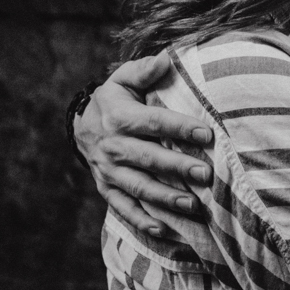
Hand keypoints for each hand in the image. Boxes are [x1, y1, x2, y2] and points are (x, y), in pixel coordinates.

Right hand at [71, 52, 217, 235]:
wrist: (82, 125)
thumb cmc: (116, 99)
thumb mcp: (124, 79)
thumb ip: (144, 70)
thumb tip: (166, 58)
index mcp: (118, 117)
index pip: (153, 123)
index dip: (179, 128)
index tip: (207, 134)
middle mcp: (111, 146)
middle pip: (147, 158)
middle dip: (177, 167)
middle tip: (206, 174)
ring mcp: (108, 171)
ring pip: (138, 187)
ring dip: (165, 198)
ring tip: (193, 205)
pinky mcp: (107, 189)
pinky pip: (124, 208)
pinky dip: (143, 221)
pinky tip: (165, 231)